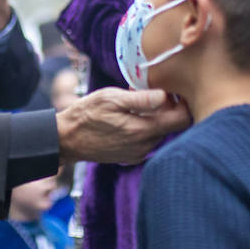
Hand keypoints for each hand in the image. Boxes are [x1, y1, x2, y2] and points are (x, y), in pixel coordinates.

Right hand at [56, 88, 190, 163]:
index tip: (172, 91)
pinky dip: (144, 127)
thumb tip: (166, 96)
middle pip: (172, 125)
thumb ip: (141, 99)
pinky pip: (148, 140)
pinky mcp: (131, 157)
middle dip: (166, 108)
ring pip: (160, 132)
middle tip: (148, 93)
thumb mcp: (111, 98)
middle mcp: (145, 146)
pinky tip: (128, 118)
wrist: (66, 140)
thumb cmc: (86, 115)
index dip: (182, 103)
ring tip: (134, 104)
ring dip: (153, 117)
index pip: (183, 120)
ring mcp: (139, 154)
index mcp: (143, 131)